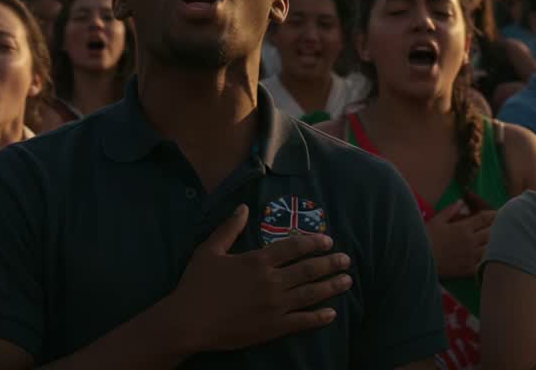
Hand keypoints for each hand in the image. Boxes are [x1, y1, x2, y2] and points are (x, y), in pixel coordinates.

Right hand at [163, 205, 349, 353]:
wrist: (189, 322)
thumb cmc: (197, 285)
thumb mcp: (209, 250)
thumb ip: (229, 228)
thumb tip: (243, 207)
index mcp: (257, 260)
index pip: (293, 247)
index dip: (313, 243)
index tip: (327, 241)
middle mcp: (271, 281)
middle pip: (308, 270)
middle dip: (330, 263)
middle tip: (346, 260)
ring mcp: (274, 306)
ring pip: (310, 294)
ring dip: (331, 286)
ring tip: (347, 281)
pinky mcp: (273, 327)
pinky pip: (302, 321)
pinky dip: (319, 317)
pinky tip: (332, 314)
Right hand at [425, 201, 494, 277]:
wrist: (419, 260)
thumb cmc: (425, 238)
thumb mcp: (436, 220)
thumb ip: (450, 210)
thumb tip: (461, 201)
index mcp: (463, 227)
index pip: (484, 218)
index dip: (493, 214)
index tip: (498, 213)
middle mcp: (470, 241)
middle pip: (491, 232)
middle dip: (497, 228)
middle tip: (503, 226)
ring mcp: (471, 256)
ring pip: (491, 248)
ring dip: (495, 244)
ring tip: (500, 241)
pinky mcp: (468, 269)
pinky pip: (484, 263)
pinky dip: (489, 259)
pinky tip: (491, 258)